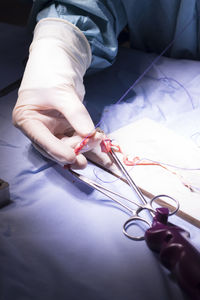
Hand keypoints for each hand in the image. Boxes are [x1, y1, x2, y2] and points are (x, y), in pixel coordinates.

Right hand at [12, 18, 97, 168]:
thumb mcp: (62, 92)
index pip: (42, 141)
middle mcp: (40, 128)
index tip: (73, 157)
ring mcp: (54, 128)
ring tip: (100, 144)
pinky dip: (90, 144)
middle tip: (92, 146)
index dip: (58, 151)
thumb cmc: (51, 71)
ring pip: (69, 146)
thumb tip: (89, 134)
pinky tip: (102, 153)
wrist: (59, 58)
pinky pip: (78, 139)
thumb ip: (75, 114)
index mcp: (28, 120)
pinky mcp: (67, 127)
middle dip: (74, 150)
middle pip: (56, 147)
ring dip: (85, 148)